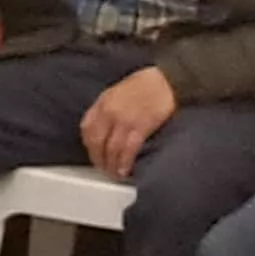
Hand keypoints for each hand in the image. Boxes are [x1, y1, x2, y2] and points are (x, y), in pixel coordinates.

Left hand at [79, 63, 180, 180]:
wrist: (167, 81)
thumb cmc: (145, 85)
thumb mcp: (117, 92)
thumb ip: (107, 109)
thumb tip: (102, 128)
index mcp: (102, 102)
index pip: (87, 128)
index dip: (89, 145)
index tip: (94, 153)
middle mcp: (109, 112)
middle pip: (97, 142)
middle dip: (98, 158)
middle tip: (103, 169)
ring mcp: (124, 120)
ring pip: (111, 149)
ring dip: (111, 164)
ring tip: (114, 174)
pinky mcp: (140, 127)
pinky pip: (128, 149)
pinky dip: (124, 162)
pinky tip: (125, 170)